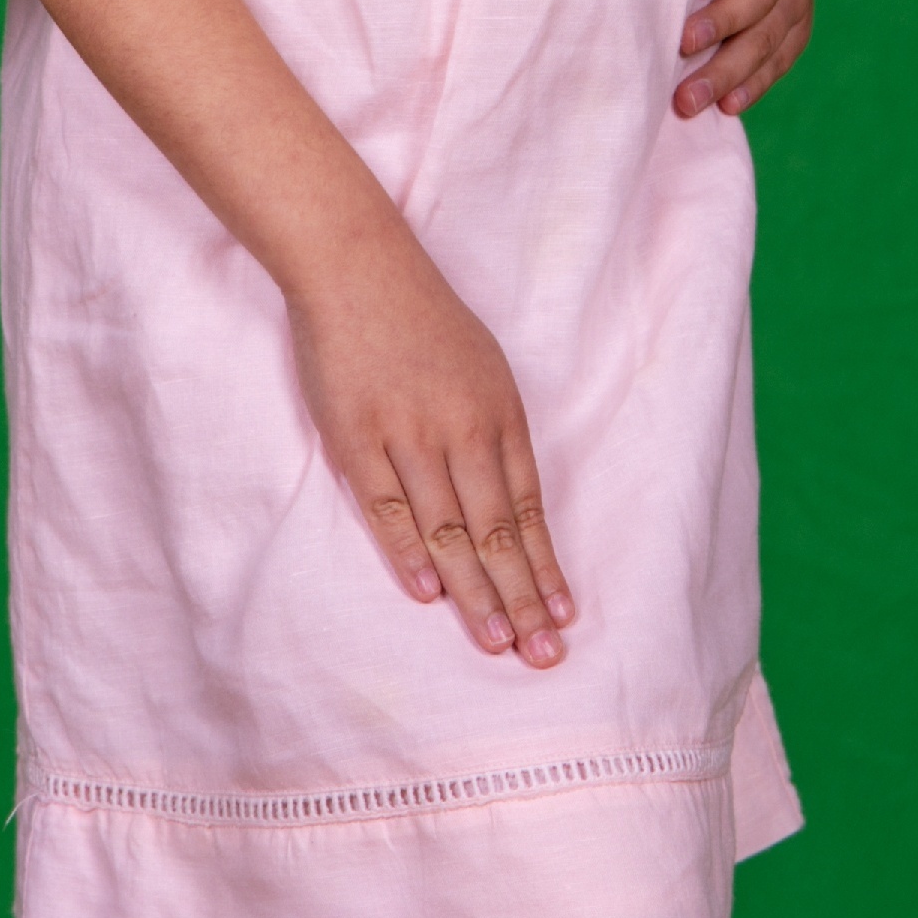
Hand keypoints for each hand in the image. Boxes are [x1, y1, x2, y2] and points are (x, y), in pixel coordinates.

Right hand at [284, 220, 573, 668]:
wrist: (356, 264)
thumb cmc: (422, 319)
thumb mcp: (482, 369)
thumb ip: (492, 434)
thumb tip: (508, 507)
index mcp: (499, 413)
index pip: (529, 508)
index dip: (545, 565)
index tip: (562, 616)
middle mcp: (462, 429)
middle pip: (497, 530)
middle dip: (522, 597)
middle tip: (541, 654)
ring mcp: (408, 434)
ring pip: (448, 530)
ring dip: (475, 591)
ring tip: (496, 642)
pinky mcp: (356, 437)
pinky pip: (387, 506)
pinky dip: (410, 552)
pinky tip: (430, 594)